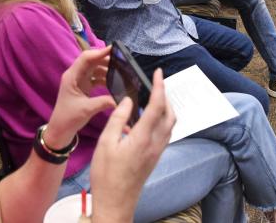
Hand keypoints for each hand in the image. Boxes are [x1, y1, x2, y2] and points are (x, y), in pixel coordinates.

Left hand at [44, 47, 116, 148]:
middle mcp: (75, 75)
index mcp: (72, 76)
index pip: (86, 58)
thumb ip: (104, 102)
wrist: (60, 130)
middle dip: (105, 59)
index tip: (114, 49)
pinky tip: (113, 81)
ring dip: (106, 68)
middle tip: (121, 60)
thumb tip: (121, 99)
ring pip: (94, 68)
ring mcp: (79, 80)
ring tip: (120, 70)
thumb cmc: (69, 119)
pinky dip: (104, 77)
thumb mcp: (87, 110)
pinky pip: (95, 77)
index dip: (99, 52)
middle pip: (91, 61)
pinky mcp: (83, 87)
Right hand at [90, 69, 174, 222]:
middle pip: (170, 114)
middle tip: (156, 83)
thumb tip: (128, 102)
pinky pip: (165, 133)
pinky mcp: (155, 157)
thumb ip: (118, 119)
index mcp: (143, 137)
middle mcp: (155, 143)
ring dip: (166, 108)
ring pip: (170, 124)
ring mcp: (157, 152)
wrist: (116, 203)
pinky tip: (148, 118)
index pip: (157, 106)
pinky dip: (162, 119)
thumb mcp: (106, 143)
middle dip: (166, 96)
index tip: (158, 72)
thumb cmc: (106, 174)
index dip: (160, 87)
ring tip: (153, 97)